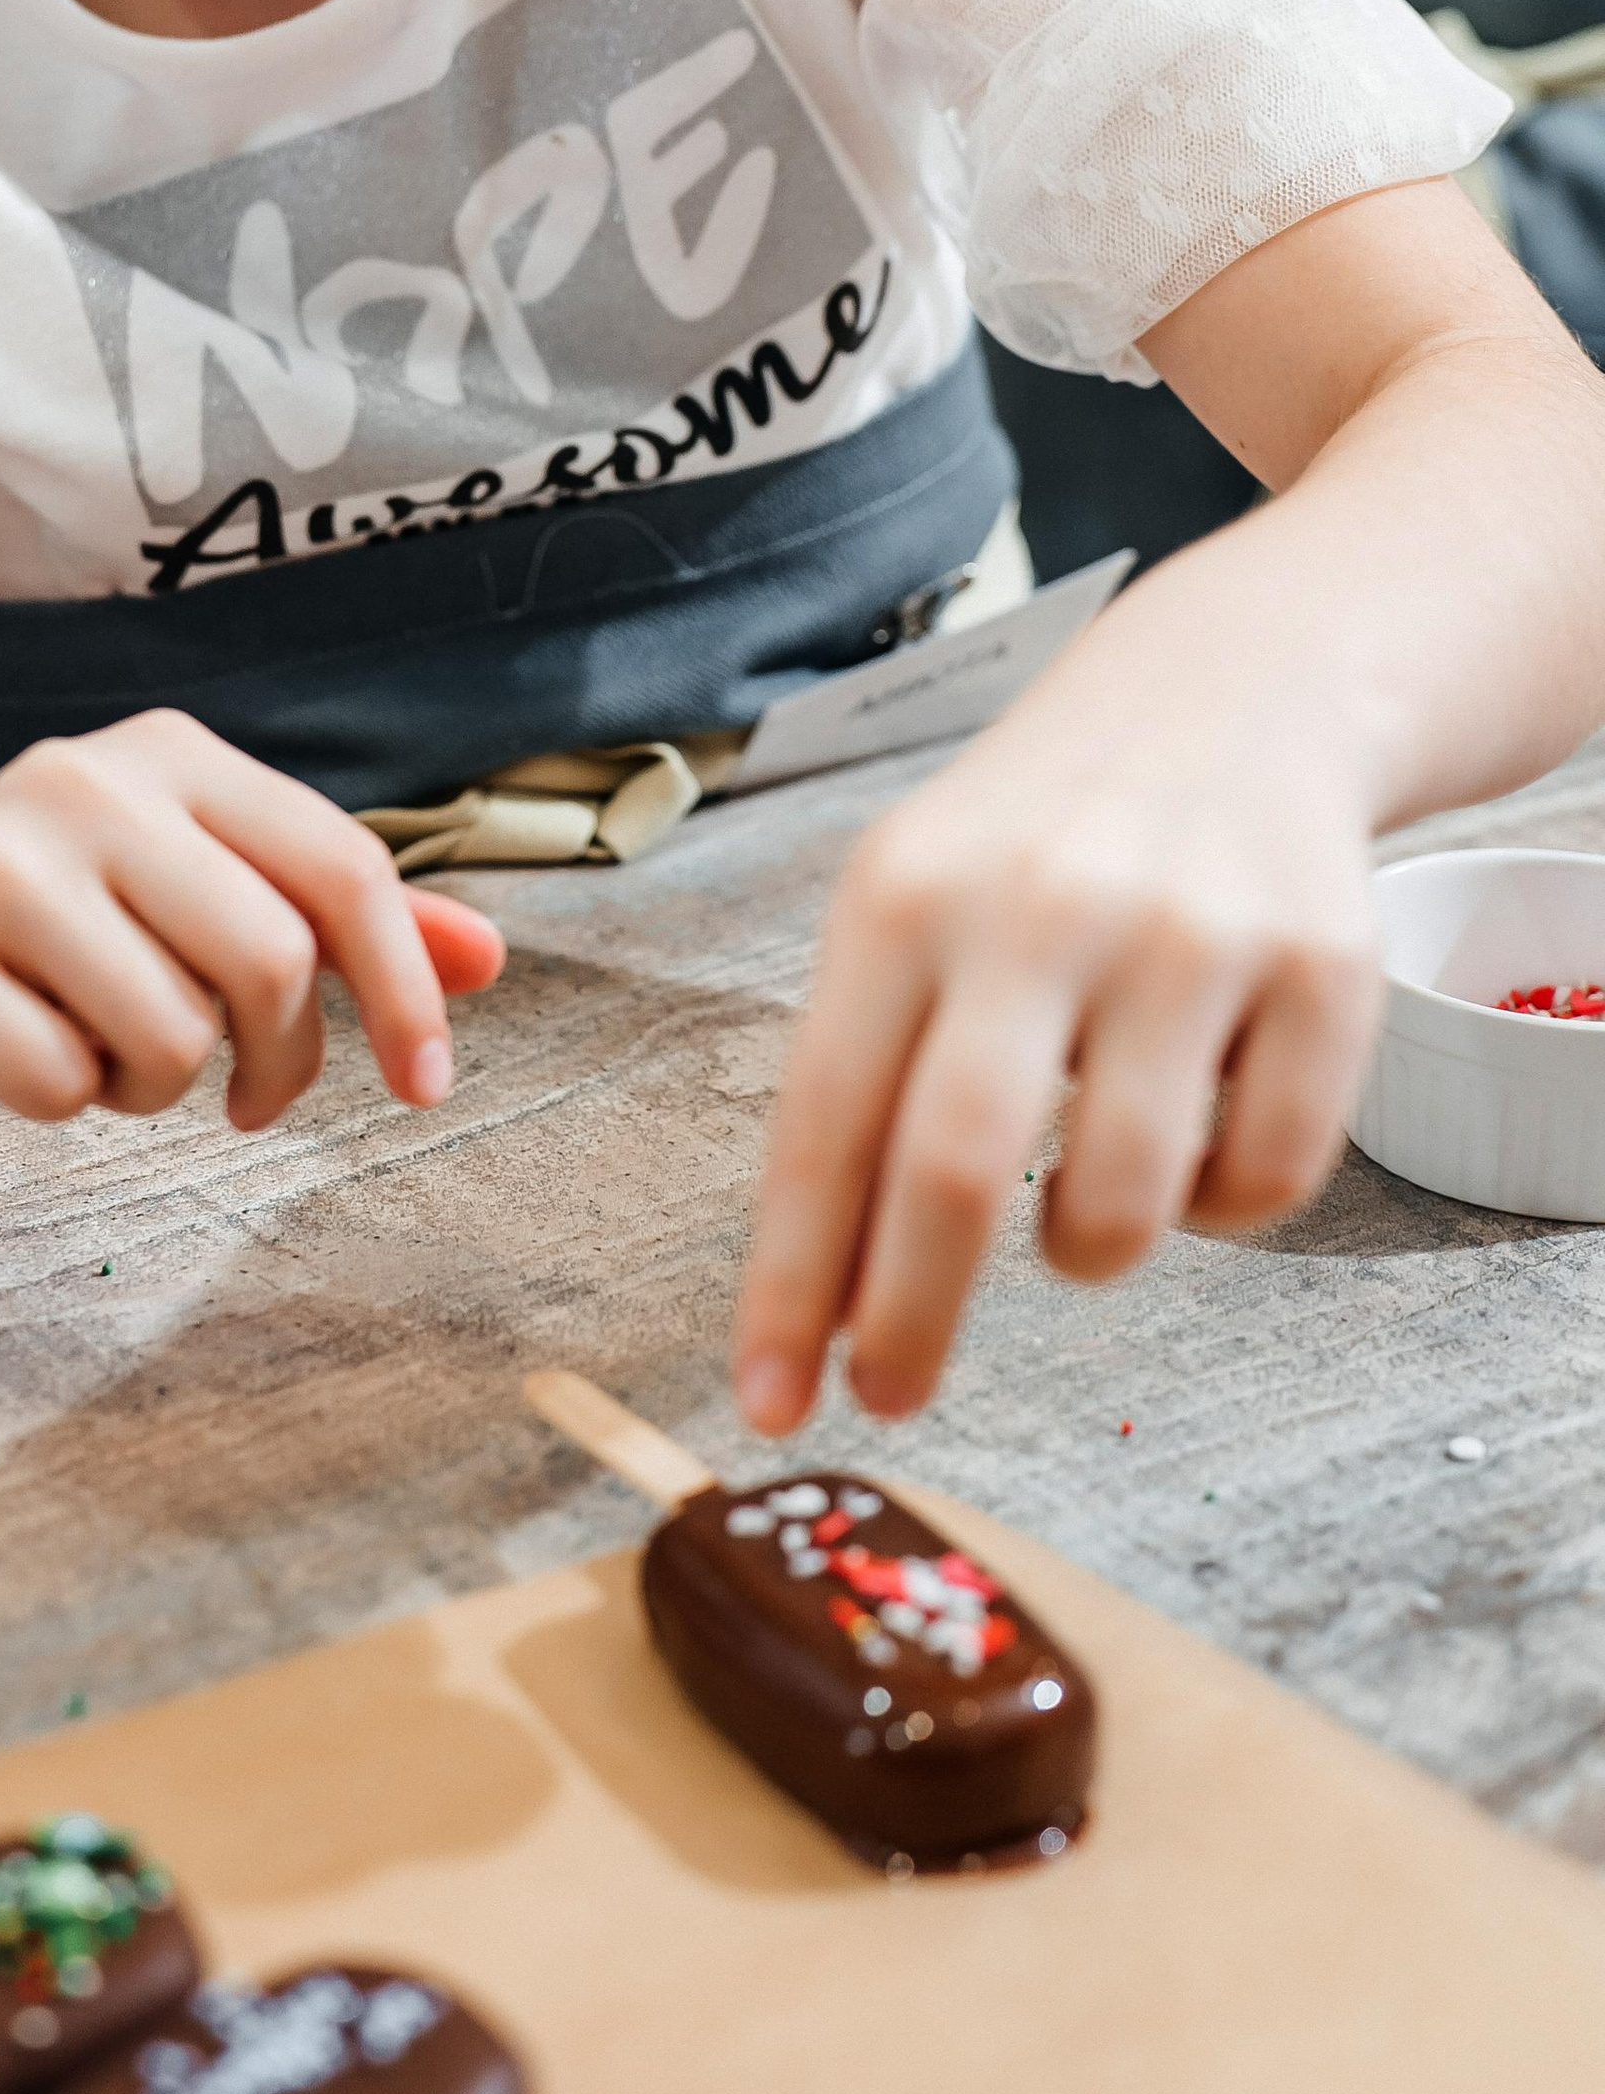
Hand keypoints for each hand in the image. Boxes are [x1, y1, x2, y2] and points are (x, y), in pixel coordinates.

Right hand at [0, 709, 506, 1131]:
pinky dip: (61, 1102)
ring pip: (171, 1035)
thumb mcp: (191, 897)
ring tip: (98, 1051)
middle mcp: (84, 782)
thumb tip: (488, 959)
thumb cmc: (39, 936)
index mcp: (170, 755)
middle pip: (269, 959)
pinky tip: (13, 1053)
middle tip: (250, 1098)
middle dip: (279, 1059)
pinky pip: (62, 1084)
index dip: (405, 987)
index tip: (427, 1087)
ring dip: (155, 1087)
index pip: (341, 865)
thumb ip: (333, 921)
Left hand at [731, 666, 1381, 1432]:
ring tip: (1075, 1204)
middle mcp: (1043, 906)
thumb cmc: (1036, 840)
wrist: (1231, 695)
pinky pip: (1266, 1177)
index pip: (823, 1122)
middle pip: (953, 1166)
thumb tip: (818, 1299)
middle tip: (891, 1391)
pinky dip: (1220, 1206)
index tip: (767, 1399)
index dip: (792, 1284)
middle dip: (910, 1318)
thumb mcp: (909, 905)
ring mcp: (1193, 933)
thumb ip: (861, 1077)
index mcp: (906, 896)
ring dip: (1084, 1252)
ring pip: (1123, 1201)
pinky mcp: (1326, 968)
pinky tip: (1191, 1136)